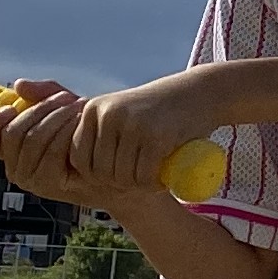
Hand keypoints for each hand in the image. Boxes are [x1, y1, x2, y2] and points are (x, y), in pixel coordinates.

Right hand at [0, 81, 100, 208]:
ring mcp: (30, 178)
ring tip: (79, 106)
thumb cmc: (89, 137)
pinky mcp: (48, 184)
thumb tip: (20, 85)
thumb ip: (44, 94)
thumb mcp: (65, 107)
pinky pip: (51, 151)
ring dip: (57, 117)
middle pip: (12, 132)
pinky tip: (81, 124)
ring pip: (32, 139)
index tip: (10, 107)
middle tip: (65, 98)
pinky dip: (67, 133)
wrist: (116, 165)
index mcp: (11, 149)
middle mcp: (15, 167)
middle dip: (40, 108)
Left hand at [64, 71, 217, 199]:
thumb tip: (77, 170)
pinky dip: (152, 185)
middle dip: (119, 184)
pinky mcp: (156, 136)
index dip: (95, 176)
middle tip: (139, 181)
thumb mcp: (121, 112)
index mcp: (93, 109)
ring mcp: (132, 124)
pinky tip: (161, 181)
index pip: (79, 158)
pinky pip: (144, 176)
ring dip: (137, 186)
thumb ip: (100, 131)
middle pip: (99, 171)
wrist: (200, 92)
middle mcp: (108, 115)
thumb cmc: (160, 110)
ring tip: (151, 180)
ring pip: (121, 176)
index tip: (118, 177)